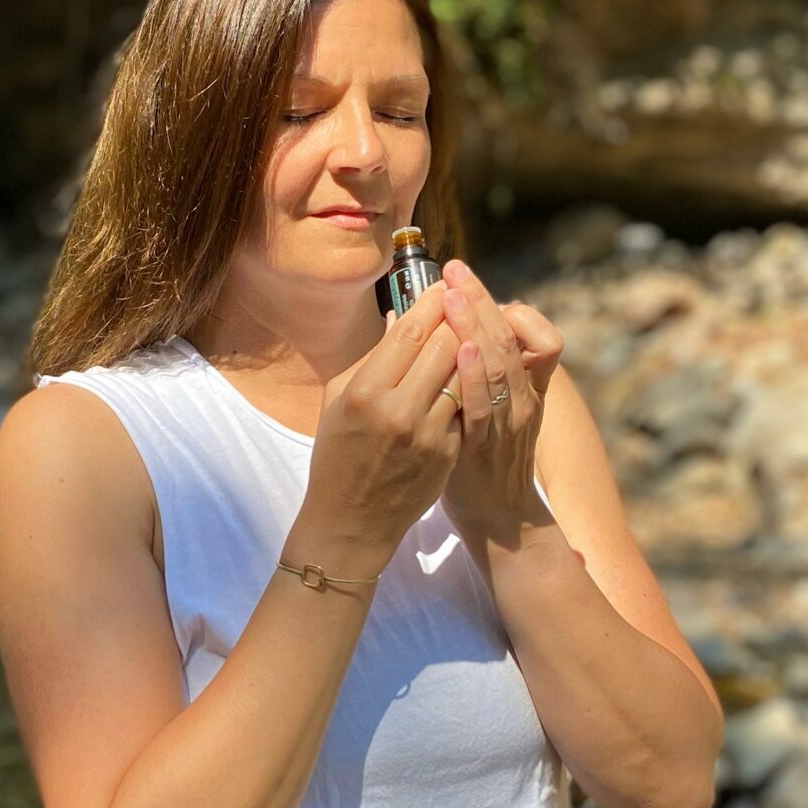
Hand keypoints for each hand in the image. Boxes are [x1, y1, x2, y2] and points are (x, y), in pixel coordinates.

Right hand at [299, 281, 465, 570]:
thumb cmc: (337, 453)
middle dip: (457, 319)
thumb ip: (373, 357)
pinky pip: (467, 406)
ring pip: (465, 374)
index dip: (433, 302)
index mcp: (365, 391)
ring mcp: (429, 434)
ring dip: (470, 349)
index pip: (412, 331)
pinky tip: (470, 374)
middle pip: (446, 346)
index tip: (444, 286)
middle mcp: (399, 410)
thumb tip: (403, 318)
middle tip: (462, 304)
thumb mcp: (339, 399)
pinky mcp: (449, 453)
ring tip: (470, 334)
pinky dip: (470, 385)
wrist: (352, 520)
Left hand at [433, 258, 564, 549]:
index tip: (458, 274)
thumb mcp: (482, 406)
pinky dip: (474, 373)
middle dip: (479, 300)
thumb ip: (463, 368)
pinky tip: (461, 348)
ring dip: (477, 326)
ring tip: (456, 296)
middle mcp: (522, 395)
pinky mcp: (489, 444)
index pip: (519, 329)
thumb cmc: (480, 457)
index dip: (489, 300)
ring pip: (499, 363)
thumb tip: (420, 324)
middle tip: (454, 270)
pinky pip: (484, 404)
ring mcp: (510, 420)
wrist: (497, 516)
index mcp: (523, 383)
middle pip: (506, 336)